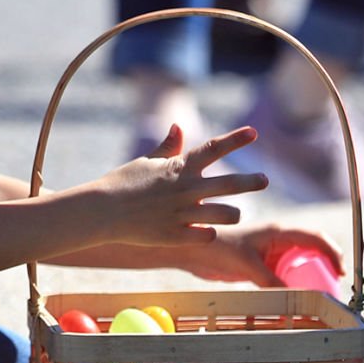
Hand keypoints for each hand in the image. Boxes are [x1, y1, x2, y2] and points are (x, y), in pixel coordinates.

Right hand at [93, 124, 267, 248]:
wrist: (99, 212)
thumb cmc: (121, 184)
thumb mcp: (144, 163)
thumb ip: (166, 148)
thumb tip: (178, 127)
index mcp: (178, 168)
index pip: (213, 148)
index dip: (235, 139)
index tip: (254, 132)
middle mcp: (185, 189)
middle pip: (230, 183)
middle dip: (251, 181)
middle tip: (264, 180)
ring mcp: (181, 213)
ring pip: (226, 214)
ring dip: (232, 214)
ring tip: (233, 214)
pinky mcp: (175, 235)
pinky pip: (206, 236)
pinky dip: (209, 233)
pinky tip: (206, 232)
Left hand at [181, 223, 345, 286]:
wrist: (193, 253)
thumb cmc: (217, 249)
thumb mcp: (246, 265)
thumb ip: (269, 279)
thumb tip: (295, 296)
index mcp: (277, 232)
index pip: (315, 237)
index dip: (332, 252)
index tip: (340, 271)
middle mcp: (277, 240)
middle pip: (313, 249)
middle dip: (328, 263)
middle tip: (335, 284)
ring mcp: (270, 253)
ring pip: (300, 263)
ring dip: (312, 275)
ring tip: (322, 293)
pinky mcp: (262, 266)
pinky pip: (285, 275)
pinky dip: (296, 284)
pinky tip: (298, 296)